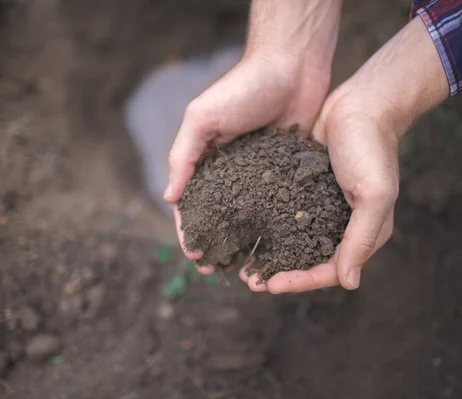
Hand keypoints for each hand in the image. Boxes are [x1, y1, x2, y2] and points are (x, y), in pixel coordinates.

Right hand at [166, 52, 334, 272]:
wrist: (293, 65)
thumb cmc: (244, 86)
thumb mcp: (203, 116)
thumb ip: (183, 154)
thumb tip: (169, 199)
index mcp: (207, 157)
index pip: (192, 202)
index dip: (190, 230)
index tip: (194, 256)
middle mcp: (232, 169)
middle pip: (220, 215)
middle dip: (216, 243)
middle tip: (217, 270)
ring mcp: (260, 172)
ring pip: (249, 216)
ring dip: (245, 241)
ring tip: (246, 268)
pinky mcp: (287, 170)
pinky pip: (279, 202)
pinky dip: (275, 225)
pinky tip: (278, 246)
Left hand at [240, 93, 398, 291]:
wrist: (360, 105)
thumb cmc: (372, 148)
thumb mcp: (374, 194)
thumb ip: (362, 237)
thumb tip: (349, 283)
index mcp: (364, 232)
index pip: (331, 271)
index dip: (300, 282)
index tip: (269, 285)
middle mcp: (343, 226)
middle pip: (310, 261)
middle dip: (280, 273)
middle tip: (249, 280)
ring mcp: (323, 208)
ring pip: (295, 242)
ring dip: (272, 254)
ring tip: (245, 263)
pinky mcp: (306, 190)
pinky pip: (286, 216)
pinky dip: (269, 227)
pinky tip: (249, 229)